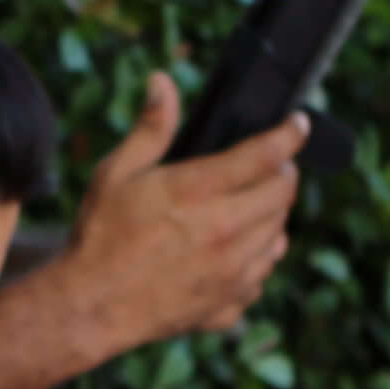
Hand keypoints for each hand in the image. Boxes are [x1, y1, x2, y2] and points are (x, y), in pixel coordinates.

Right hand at [59, 72, 304, 346]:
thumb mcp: (116, 172)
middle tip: (268, 165)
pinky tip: (234, 248)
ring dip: (272, 213)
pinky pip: (263, 271)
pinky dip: (258, 255)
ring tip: (249, 205)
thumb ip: (150, 127)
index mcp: (198, 192)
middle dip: (283, 172)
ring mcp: (231, 271)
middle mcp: (225, 231)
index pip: (266, 154)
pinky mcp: (229, 302)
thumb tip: (162, 82)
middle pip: (283, 193)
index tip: (298, 124)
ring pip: (279, 233)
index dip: (290, 134)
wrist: (91, 306)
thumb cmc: (100, 236)